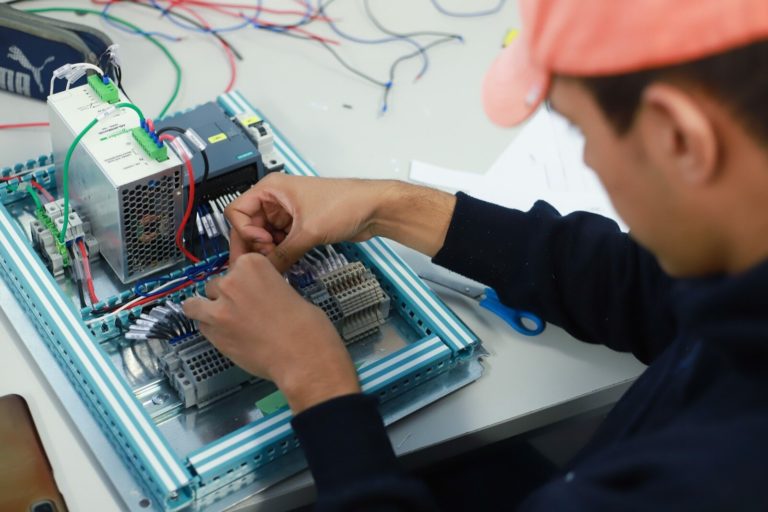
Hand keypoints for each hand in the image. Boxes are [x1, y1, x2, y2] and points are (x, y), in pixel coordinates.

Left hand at [182, 253, 360, 413]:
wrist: (303, 357)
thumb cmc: (307, 326)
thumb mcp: (289, 292)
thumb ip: (266, 289)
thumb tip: (257, 297)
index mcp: (252, 265)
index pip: (237, 265)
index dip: (244, 279)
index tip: (252, 289)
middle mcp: (231, 282)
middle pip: (215, 284)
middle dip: (226, 296)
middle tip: (244, 310)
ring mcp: (218, 309)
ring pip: (195, 305)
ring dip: (207, 310)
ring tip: (225, 321)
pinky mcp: (213, 335)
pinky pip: (202, 327)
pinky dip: (211, 330)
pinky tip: (228, 337)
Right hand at [226, 174, 395, 271]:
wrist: (374, 209)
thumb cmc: (346, 203)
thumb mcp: (308, 231)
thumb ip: (283, 254)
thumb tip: (265, 272)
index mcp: (271, 189)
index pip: (237, 211)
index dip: (245, 232)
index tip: (262, 245)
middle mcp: (275, 200)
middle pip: (248, 227)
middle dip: (254, 246)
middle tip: (263, 264)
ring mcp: (287, 214)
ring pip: (263, 237)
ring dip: (268, 253)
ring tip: (279, 264)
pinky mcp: (298, 227)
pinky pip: (279, 243)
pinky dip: (280, 254)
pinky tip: (286, 264)